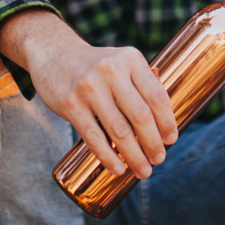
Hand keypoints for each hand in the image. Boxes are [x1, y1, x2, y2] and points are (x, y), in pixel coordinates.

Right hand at [0, 10, 177, 179]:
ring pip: (119, 130)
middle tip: (159, 159)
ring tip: (143, 170)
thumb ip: (141, 84)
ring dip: (134, 156)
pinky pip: (94, 137)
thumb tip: (164, 123)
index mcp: (130, 59)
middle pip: (140, 116)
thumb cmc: (95, 65)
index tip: (171, 139)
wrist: (54, 54)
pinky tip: (118, 168)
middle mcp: (111, 70)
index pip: (157, 95)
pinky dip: (108, 156)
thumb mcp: (121, 62)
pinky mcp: (70, 104)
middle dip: (153, 143)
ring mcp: (89, 87)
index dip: (167, 122)